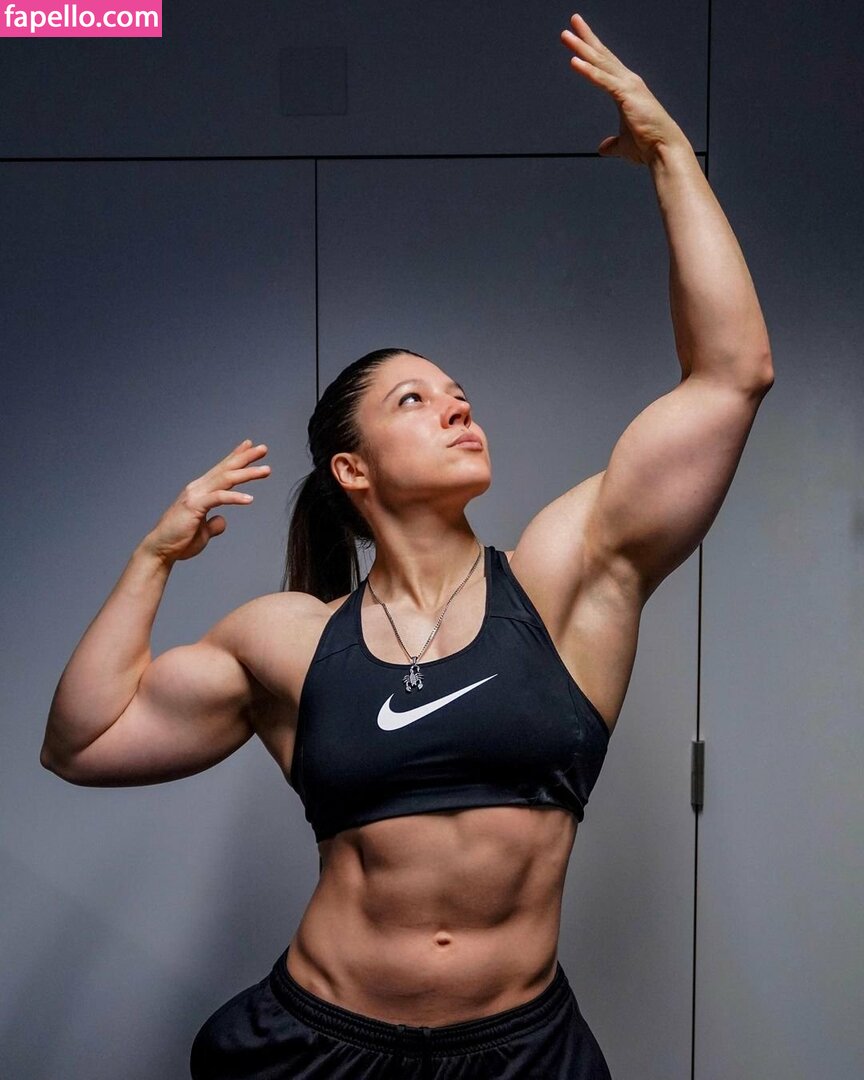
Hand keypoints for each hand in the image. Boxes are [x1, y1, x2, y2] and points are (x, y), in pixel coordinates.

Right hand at [142, 438, 270, 563]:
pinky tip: (250, 499)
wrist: (161, 550)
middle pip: (226, 469)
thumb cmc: (179, 541)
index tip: (250, 446)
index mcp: (200, 491)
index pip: (221, 470)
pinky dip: (235, 497)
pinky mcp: (194, 506)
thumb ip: (213, 524)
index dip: (236, 456)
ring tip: (266, 470)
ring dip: (247, 473)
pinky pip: (218, 498)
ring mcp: (195, 495)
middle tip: (264, 448)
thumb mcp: (203, 532)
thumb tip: (222, 521)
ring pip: (225, 479)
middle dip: (245, 457)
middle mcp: (198, 488)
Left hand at [560, 13, 688, 165]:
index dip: (592, 50)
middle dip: (586, 38)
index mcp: (627, 89)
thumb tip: (603, 148)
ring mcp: (628, 86)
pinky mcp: (626, 95)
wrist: (664, 151)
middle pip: (603, 56)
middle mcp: (629, 81)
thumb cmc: (648, 147)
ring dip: (582, 48)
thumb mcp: (624, 145)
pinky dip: (588, 70)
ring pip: (600, 63)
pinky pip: (603, 80)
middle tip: (572, 21)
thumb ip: (613, 144)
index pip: (606, 65)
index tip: (579, 37)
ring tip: (566, 34)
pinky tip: (574, 61)